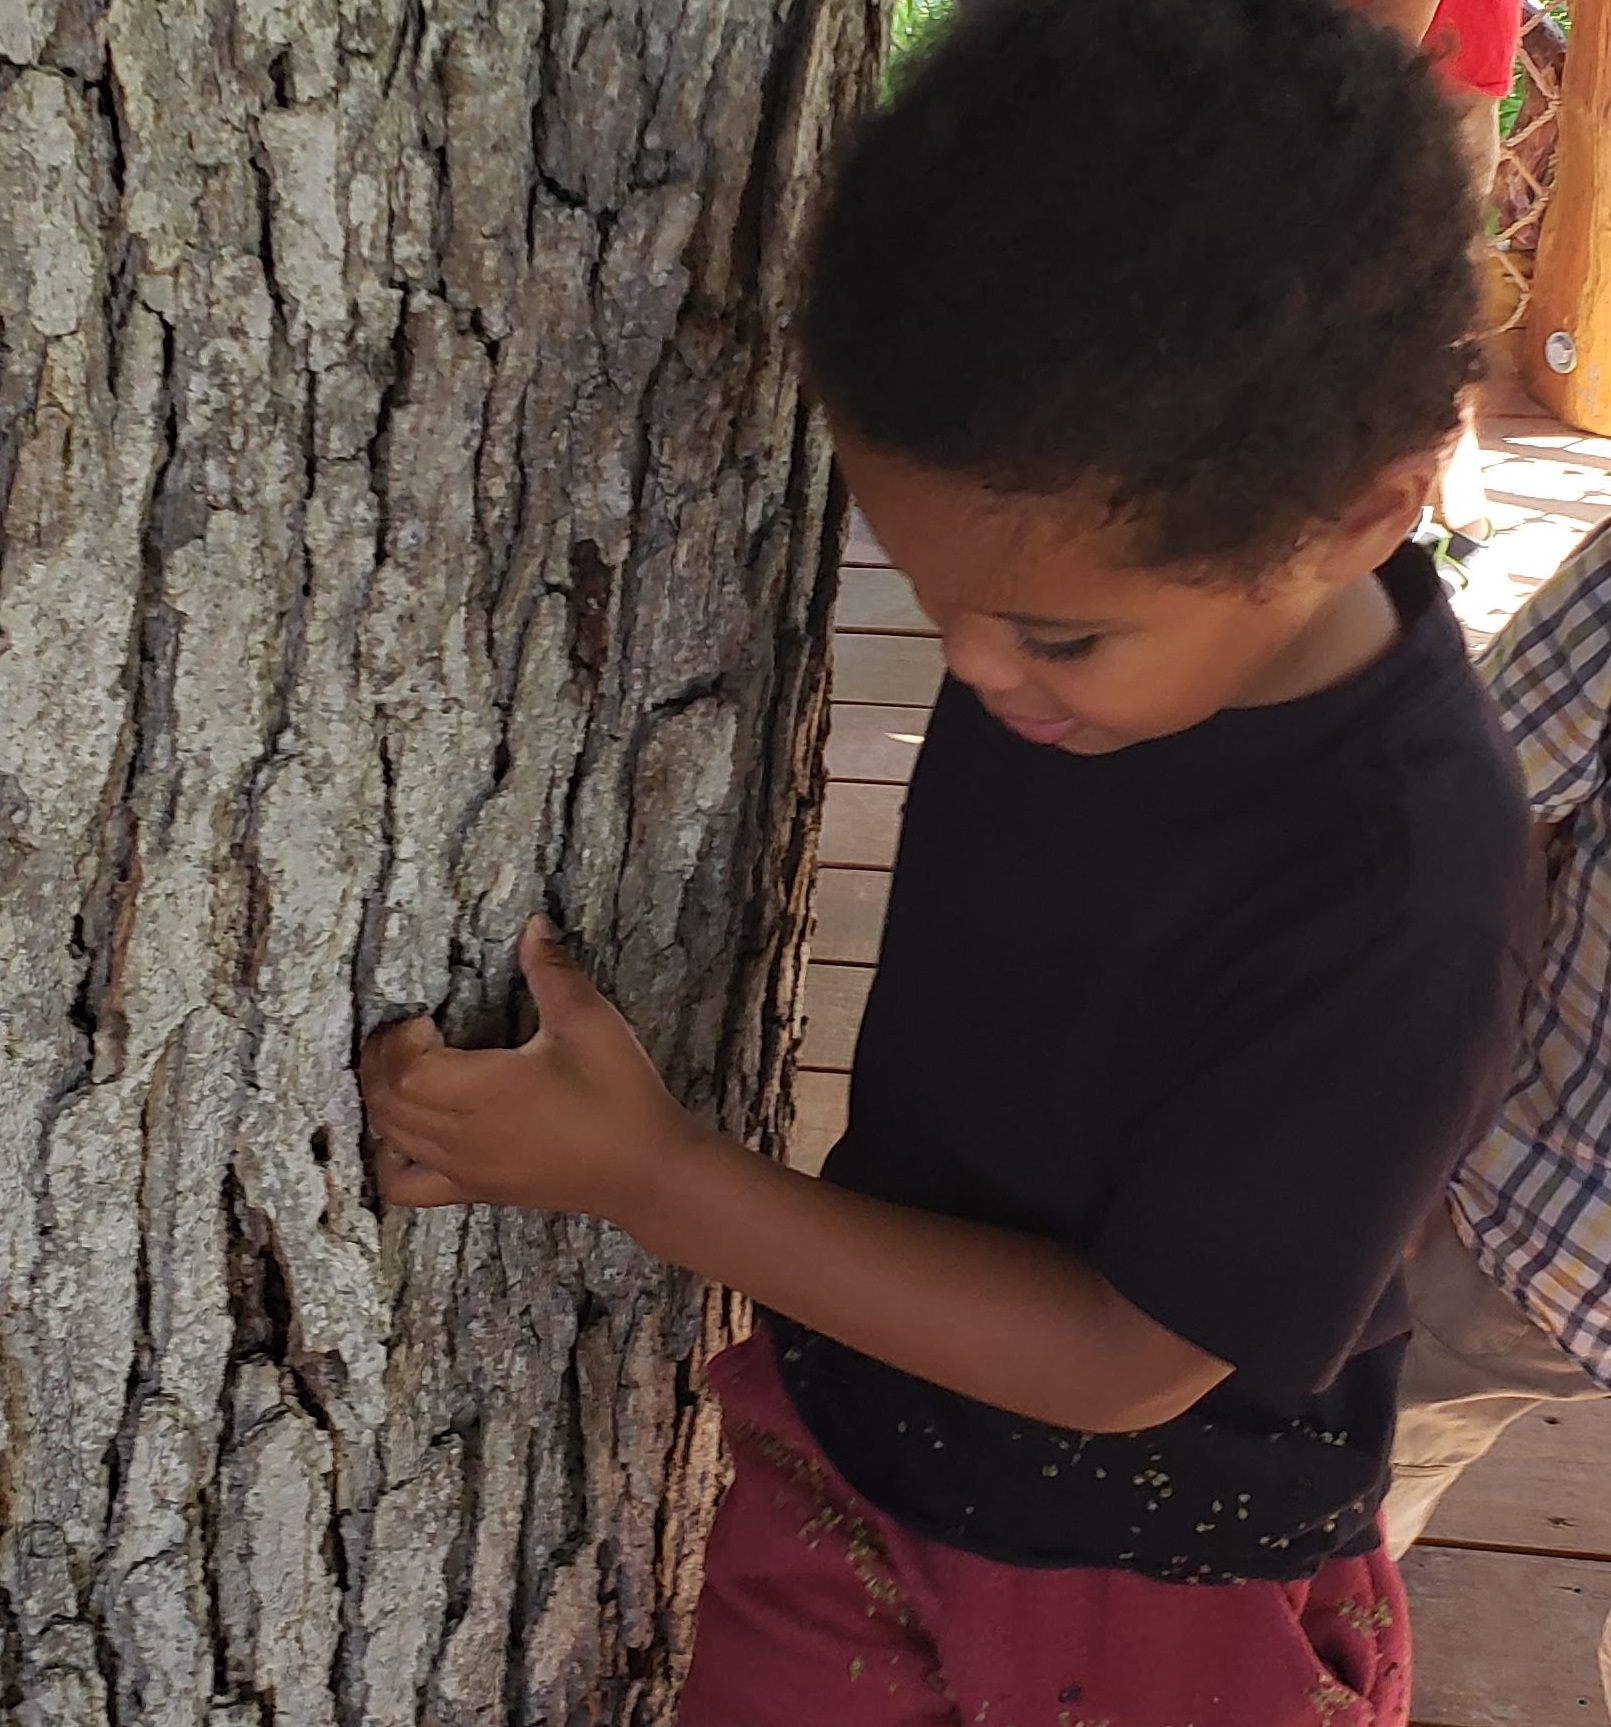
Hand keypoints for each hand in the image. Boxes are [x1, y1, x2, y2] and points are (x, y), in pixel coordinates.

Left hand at [360, 918, 704, 1215]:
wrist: (647, 1169)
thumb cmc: (619, 1097)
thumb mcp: (589, 1021)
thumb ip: (552, 971)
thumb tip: (532, 927)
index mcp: (481, 1092)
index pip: (404, 1068)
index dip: (399, 1038)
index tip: (426, 1017)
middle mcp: (461, 1136)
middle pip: (386, 1101)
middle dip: (381, 1061)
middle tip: (405, 1032)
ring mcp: (464, 1169)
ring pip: (389, 1137)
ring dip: (381, 1100)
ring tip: (405, 1070)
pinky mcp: (477, 1190)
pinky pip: (405, 1184)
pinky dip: (390, 1157)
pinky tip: (409, 1133)